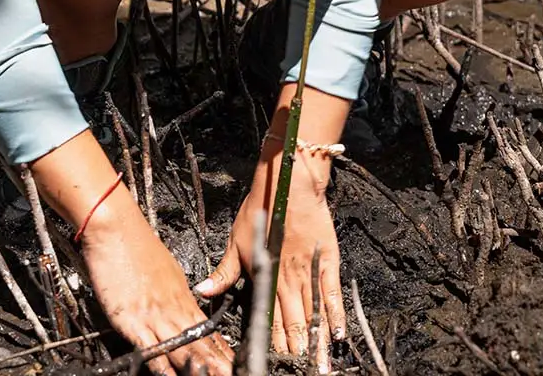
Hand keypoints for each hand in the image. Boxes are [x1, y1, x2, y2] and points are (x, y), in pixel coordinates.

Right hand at [81, 184, 233, 375]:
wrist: (116, 228)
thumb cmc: (136, 243)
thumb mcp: (166, 268)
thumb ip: (174, 290)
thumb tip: (182, 303)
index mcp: (182, 294)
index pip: (208, 328)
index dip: (222, 349)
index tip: (235, 363)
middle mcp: (172, 306)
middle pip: (201, 342)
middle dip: (218, 363)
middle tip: (233, 374)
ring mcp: (154, 315)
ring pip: (183, 348)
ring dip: (199, 367)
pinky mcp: (134, 321)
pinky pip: (152, 349)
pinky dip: (163, 366)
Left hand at [195, 142, 343, 371]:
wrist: (288, 184)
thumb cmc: (260, 208)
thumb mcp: (236, 240)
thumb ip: (224, 271)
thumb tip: (203, 290)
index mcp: (265, 277)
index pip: (268, 320)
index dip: (272, 344)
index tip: (274, 364)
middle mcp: (287, 279)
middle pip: (293, 324)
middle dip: (297, 352)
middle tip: (300, 371)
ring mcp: (308, 271)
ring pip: (313, 315)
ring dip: (317, 343)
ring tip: (320, 366)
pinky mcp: (327, 262)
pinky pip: (332, 294)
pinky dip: (336, 316)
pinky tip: (340, 336)